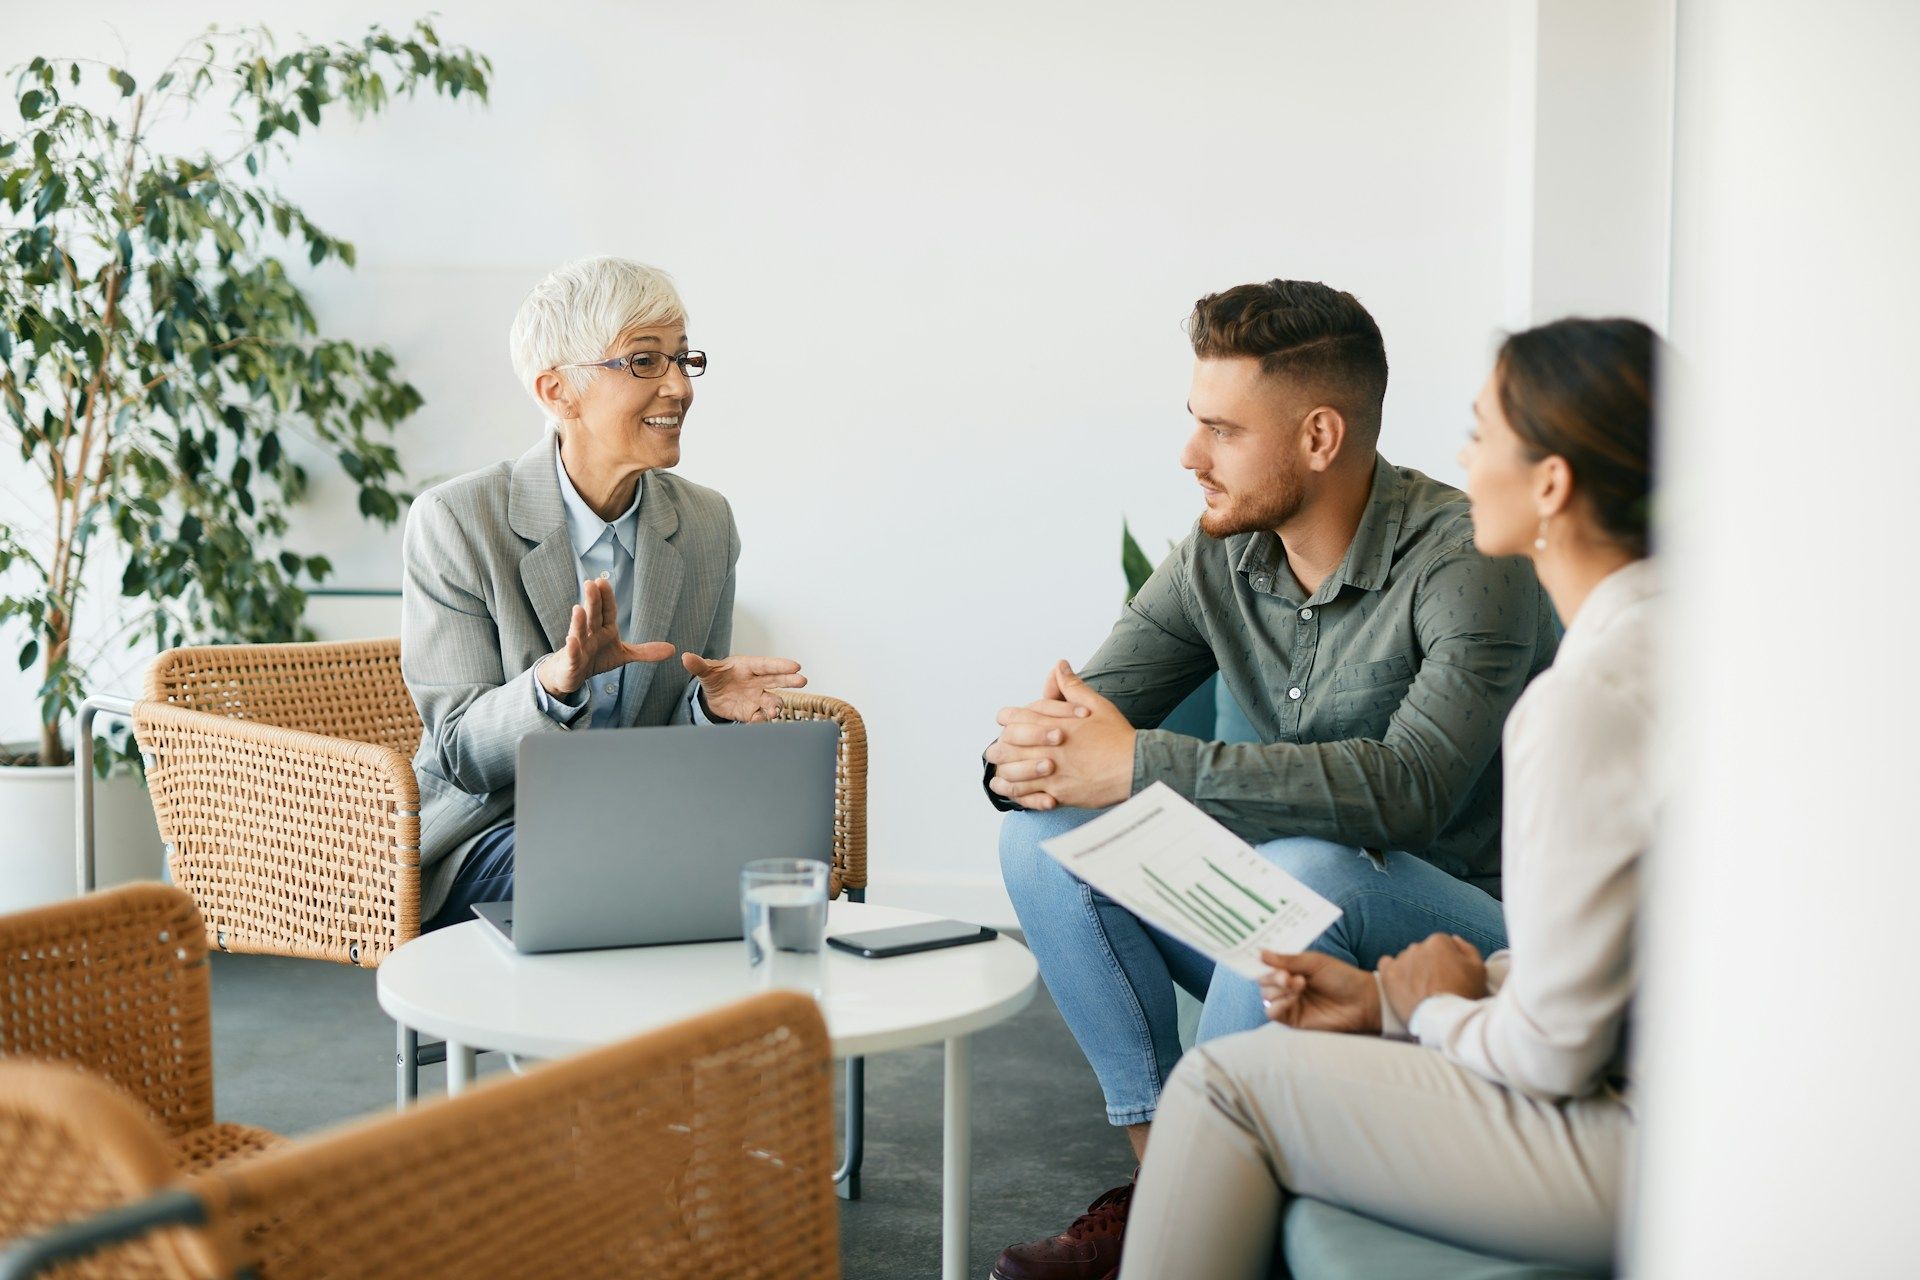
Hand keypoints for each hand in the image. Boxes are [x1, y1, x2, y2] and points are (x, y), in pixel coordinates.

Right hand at [537, 577, 674, 695]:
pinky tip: (571, 640)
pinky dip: (572, 648)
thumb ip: (645, 651)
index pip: (607, 610)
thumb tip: (673, 649)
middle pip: (593, 615)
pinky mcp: (571, 662)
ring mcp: (579, 646)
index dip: (606, 597)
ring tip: (578, 608)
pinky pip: (573, 654)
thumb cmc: (596, 657)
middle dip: (592, 600)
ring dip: (579, 621)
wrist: (572, 673)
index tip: (603, 581)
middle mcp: (590, 633)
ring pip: (579, 632)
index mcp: (604, 628)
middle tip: (591, 583)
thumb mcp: (623, 654)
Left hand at [682, 652, 806, 722]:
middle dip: (790, 681)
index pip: (766, 664)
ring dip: (774, 706)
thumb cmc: (715, 677)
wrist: (714, 696)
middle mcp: (758, 682)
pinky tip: (757, 721)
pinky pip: (760, 717)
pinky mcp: (752, 712)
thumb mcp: (705, 671)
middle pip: (777, 680)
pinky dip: (760, 720)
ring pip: (772, 701)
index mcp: (749, 667)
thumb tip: (686, 657)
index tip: (796, 665)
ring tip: (773, 712)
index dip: (781, 665)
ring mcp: (757, 698)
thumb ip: (698, 665)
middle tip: (802, 680)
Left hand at [985, 660, 1134, 809]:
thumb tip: (1059, 666)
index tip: (1006, 723)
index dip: (1007, 719)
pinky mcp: (1058, 793)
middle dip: (1000, 747)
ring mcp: (1051, 772)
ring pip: (1013, 773)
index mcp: (1053, 724)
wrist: (1136, 766)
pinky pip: (1027, 796)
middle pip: (1007, 746)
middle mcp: (1048, 748)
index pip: (1016, 718)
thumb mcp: (1096, 705)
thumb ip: (1072, 687)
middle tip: (996, 750)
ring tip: (999, 773)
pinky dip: (1016, 794)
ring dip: (1004, 772)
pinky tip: (1013, 791)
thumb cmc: (1117, 737)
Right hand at [1256, 950, 1381, 1034]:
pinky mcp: (1293, 1020)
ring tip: (1299, 984)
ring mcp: (1289, 1003)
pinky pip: (1273, 1013)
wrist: (1361, 1000)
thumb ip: (1288, 960)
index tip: (1262, 959)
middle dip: (1273, 977)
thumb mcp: (1315, 962)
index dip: (1262, 963)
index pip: (1267, 965)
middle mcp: (1287, 986)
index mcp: (1291, 969)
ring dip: (1278, 989)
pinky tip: (1292, 999)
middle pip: (1263, 981)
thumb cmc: (1342, 977)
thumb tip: (1260, 953)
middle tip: (1288, 975)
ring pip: (1266, 996)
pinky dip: (1277, 1005)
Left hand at [1376, 932, 1487, 1024]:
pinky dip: (1393, 973)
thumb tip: (1454, 939)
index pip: (1441, 944)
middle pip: (1423, 952)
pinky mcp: (1388, 975)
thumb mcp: (1478, 969)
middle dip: (1428, 965)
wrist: (1443, 1019)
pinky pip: (1387, 965)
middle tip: (1436, 985)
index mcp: (1439, 942)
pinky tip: (1402, 985)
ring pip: (1406, 960)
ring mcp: (1401, 960)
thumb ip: (1467, 948)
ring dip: (1412, 970)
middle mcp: (1418, 946)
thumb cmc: (1463, 995)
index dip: (1446, 961)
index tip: (1449, 975)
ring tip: (1421, 991)